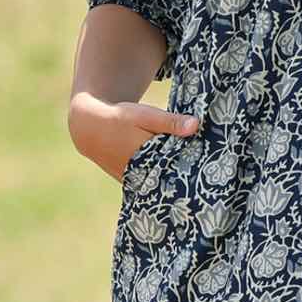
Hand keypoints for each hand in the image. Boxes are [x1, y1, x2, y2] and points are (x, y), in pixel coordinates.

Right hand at [67, 90, 200, 181]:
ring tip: (195, 183)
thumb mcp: (145, 115)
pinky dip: (160, 181)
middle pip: (169, 178)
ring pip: (159, 183)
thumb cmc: (121, 118)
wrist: (91, 129)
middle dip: (185, 177)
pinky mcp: (129, 183)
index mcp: (145, 156)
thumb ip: (170, 122)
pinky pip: (149, 185)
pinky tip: (175, 180)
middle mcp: (139, 173)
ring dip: (172, 181)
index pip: (176, 167)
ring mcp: (132, 181)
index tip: (209, 169)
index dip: (193, 168)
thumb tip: (196, 125)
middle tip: (205, 178)